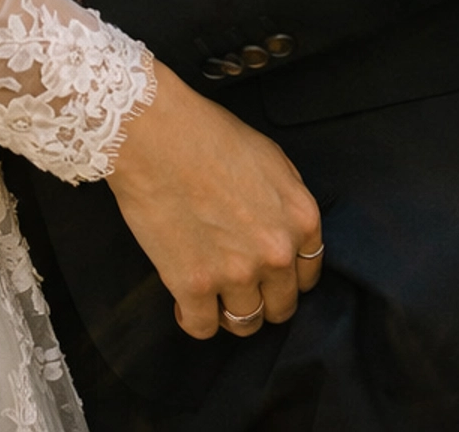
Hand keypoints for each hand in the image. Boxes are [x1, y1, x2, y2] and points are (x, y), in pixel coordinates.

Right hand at [108, 64, 323, 339]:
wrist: (150, 131)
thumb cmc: (203, 131)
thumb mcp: (267, 155)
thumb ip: (287, 198)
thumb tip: (283, 226)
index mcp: (300, 218)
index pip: (307, 276)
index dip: (285, 276)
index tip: (267, 273)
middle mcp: (276, 253)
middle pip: (280, 306)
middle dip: (260, 298)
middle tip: (236, 283)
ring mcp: (235, 273)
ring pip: (245, 323)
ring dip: (229, 312)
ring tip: (211, 296)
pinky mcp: (193, 286)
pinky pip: (202, 327)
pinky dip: (192, 319)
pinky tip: (184, 304)